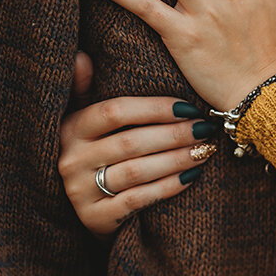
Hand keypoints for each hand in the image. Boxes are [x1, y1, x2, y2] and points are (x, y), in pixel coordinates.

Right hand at [58, 52, 219, 237]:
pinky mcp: (94, 219)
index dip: (153, 108)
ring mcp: (80, 192)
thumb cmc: (94, 155)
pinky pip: (138, 200)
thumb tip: (81, 56)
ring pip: (137, 172)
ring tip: (205, 150)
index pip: (114, 112)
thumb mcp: (82, 121)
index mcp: (71, 129)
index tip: (188, 107)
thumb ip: (82, 88)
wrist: (85, 209)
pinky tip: (191, 177)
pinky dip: (168, 187)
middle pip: (130, 142)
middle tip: (205, 128)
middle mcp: (71, 159)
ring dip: (176, 159)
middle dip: (174, 134)